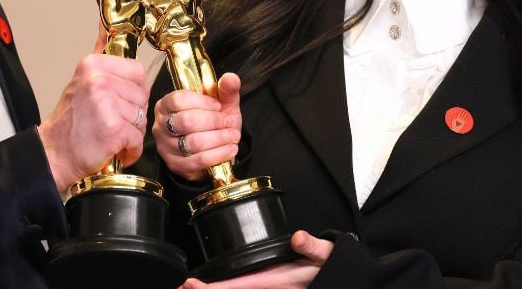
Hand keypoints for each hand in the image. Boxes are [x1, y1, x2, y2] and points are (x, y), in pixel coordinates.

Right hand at [38, 54, 147, 190]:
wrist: (53, 153)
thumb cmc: (69, 123)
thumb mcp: (80, 82)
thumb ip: (100, 64)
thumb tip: (108, 32)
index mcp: (92, 66)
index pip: (137, 70)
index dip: (135, 89)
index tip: (124, 100)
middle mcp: (98, 81)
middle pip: (142, 95)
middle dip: (134, 113)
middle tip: (115, 122)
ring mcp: (106, 104)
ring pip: (142, 117)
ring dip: (132, 132)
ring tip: (112, 135)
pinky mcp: (113, 128)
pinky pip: (137, 138)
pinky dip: (130, 149)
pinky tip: (116, 148)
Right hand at [153, 72, 241, 181]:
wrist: (214, 149)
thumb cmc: (214, 123)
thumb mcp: (222, 104)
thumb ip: (226, 90)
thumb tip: (230, 78)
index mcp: (166, 105)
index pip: (179, 99)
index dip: (202, 102)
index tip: (218, 106)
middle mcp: (161, 125)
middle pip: (186, 121)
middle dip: (214, 122)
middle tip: (230, 122)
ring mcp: (165, 146)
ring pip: (194, 142)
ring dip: (219, 138)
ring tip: (233, 136)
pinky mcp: (175, 165)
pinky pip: (198, 160)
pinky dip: (219, 154)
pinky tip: (230, 149)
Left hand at [181, 230, 332, 288]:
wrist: (340, 279)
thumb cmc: (331, 267)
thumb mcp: (325, 254)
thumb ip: (312, 246)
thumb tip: (299, 238)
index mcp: (277, 281)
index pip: (238, 286)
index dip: (213, 288)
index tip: (191, 283)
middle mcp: (269, 288)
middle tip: (181, 286)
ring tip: (190, 286)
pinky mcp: (270, 287)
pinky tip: (214, 287)